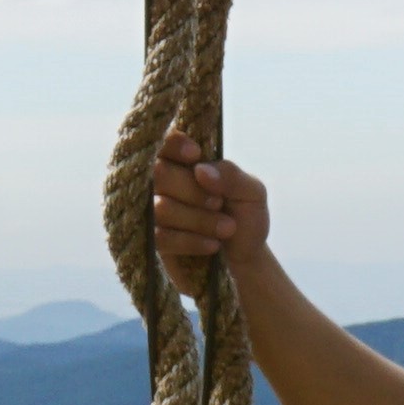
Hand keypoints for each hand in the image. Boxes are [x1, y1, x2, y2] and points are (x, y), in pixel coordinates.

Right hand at [148, 128, 265, 288]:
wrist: (243, 262)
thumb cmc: (246, 219)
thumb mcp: (252, 193)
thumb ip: (232, 175)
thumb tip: (200, 170)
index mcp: (185, 163)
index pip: (162, 141)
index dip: (173, 145)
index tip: (195, 156)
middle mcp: (163, 184)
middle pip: (157, 173)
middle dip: (192, 190)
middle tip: (219, 203)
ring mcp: (152, 213)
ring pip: (159, 208)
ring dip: (197, 219)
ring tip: (227, 228)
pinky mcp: (150, 242)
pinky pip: (159, 237)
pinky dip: (189, 240)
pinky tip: (212, 245)